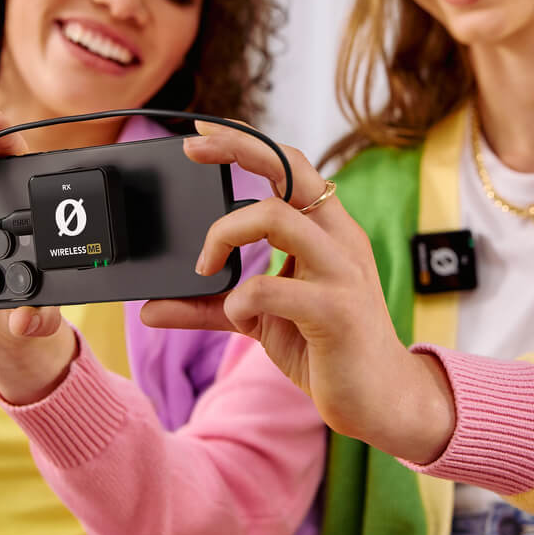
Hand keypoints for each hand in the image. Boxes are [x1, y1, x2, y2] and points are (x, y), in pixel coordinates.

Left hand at [141, 123, 455, 462]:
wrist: (381, 400)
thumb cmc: (327, 349)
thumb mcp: (262, 319)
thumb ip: (212, 305)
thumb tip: (152, 307)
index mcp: (328, 231)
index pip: (292, 165)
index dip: (248, 142)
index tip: (201, 134)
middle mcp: (340, 240)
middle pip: (291, 169)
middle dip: (239, 148)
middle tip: (193, 150)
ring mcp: (342, 272)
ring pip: (277, 217)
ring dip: (225, 233)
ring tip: (206, 267)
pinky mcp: (336, 311)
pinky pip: (270, 288)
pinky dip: (238, 299)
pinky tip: (239, 315)